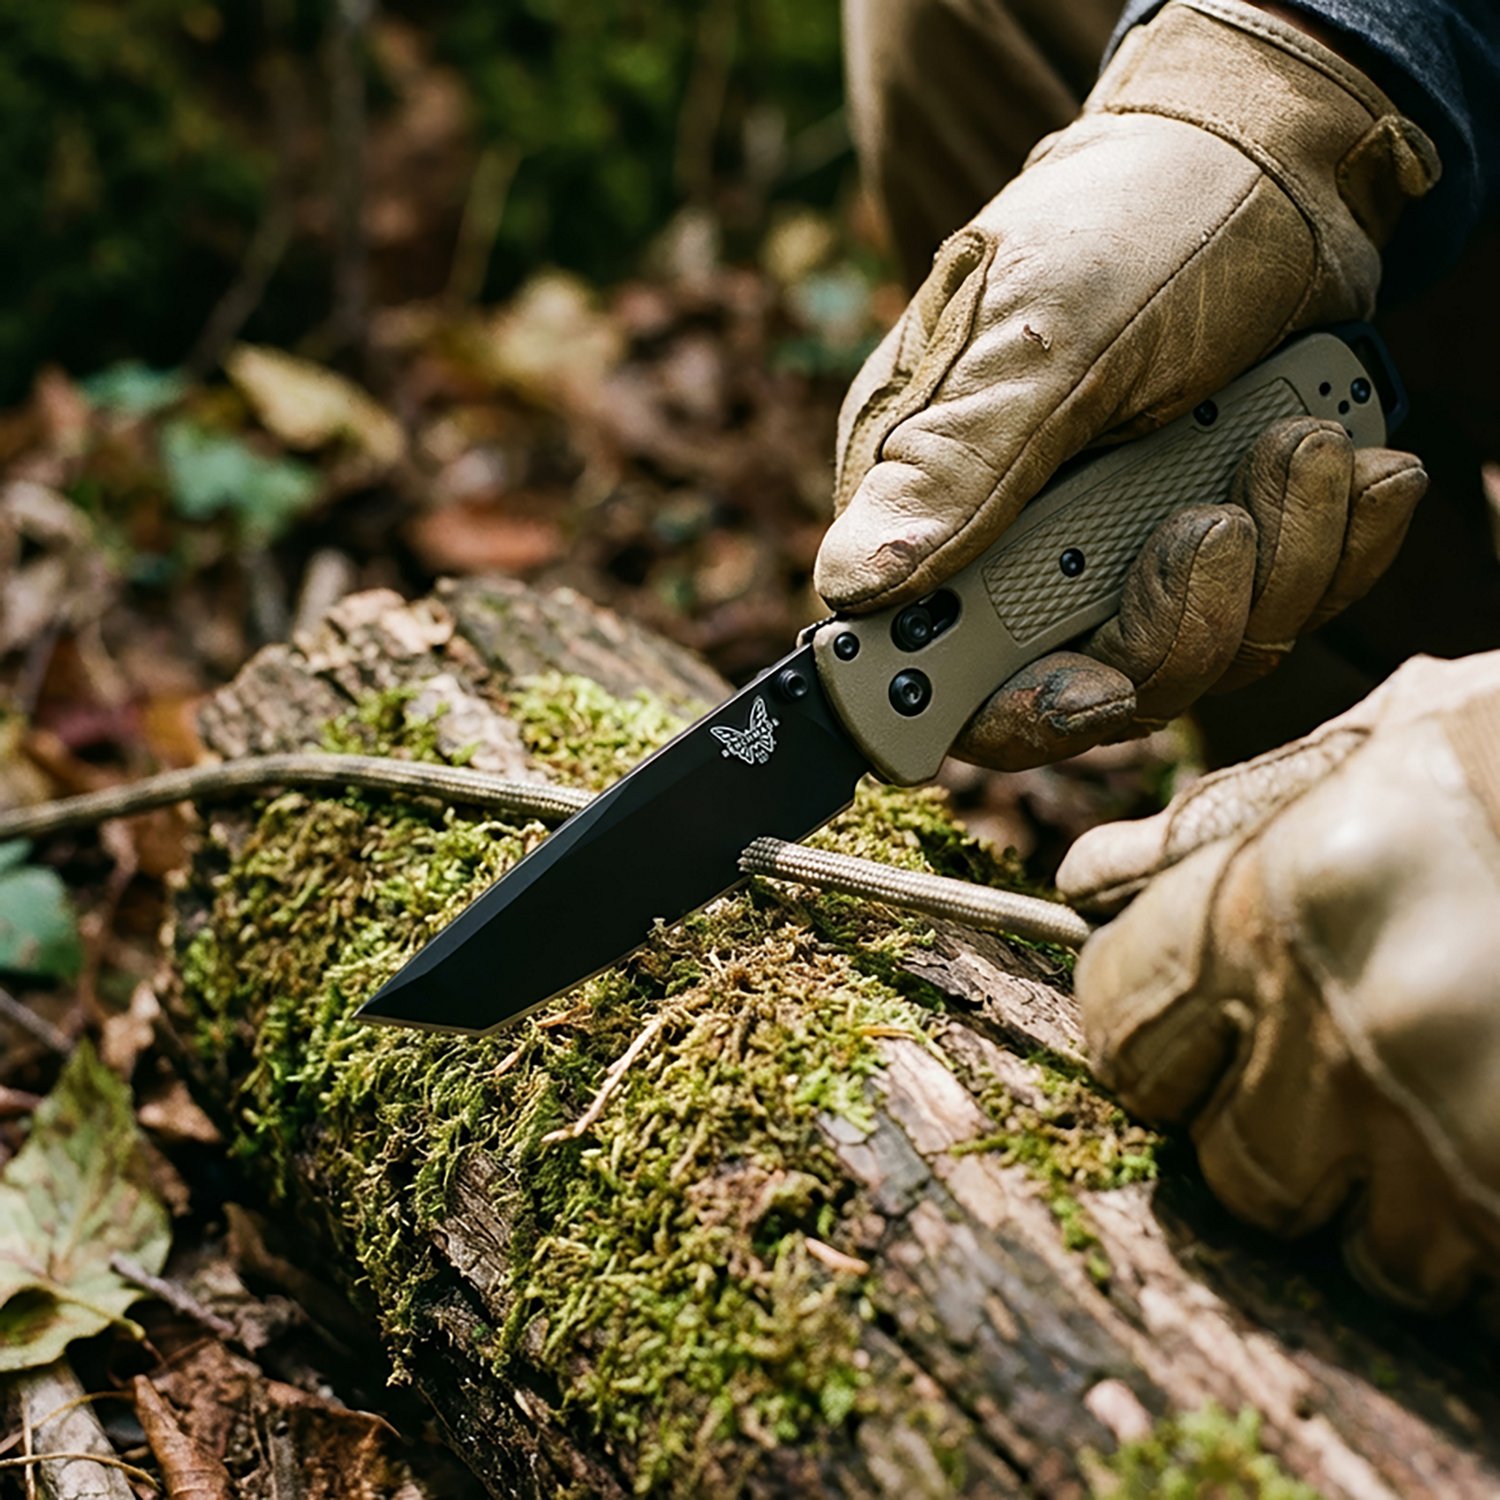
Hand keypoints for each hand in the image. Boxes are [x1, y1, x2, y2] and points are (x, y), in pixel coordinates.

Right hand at [817, 0, 1437, 769]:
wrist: (1274, 160)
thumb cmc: (1140, 219)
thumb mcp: (1046, 336)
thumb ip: (953, 465)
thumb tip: (849, 588)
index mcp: (934, 493)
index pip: (937, 664)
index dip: (1012, 705)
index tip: (1095, 687)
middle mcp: (1016, 541)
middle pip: (1084, 681)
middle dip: (1182, 623)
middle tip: (1227, 518)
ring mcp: (1118, 548)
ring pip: (1193, 654)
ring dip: (1277, 568)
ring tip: (1306, 444)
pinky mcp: (1208, 540)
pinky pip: (1273, 608)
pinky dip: (1330, 551)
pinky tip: (1359, 471)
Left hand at [1057, 653, 1499, 1309]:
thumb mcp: (1376, 746)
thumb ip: (1217, 826)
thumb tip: (1081, 881)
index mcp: (1277, 907)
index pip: (1121, 1034)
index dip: (1156, 1037)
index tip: (1197, 1031)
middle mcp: (1353, 1035)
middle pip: (1233, 1166)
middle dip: (1279, 1132)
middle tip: (1360, 1065)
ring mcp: (1464, 1138)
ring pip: (1373, 1250)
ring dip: (1407, 1199)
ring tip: (1472, 1091)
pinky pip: (1483, 1286)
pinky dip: (1493, 1236)